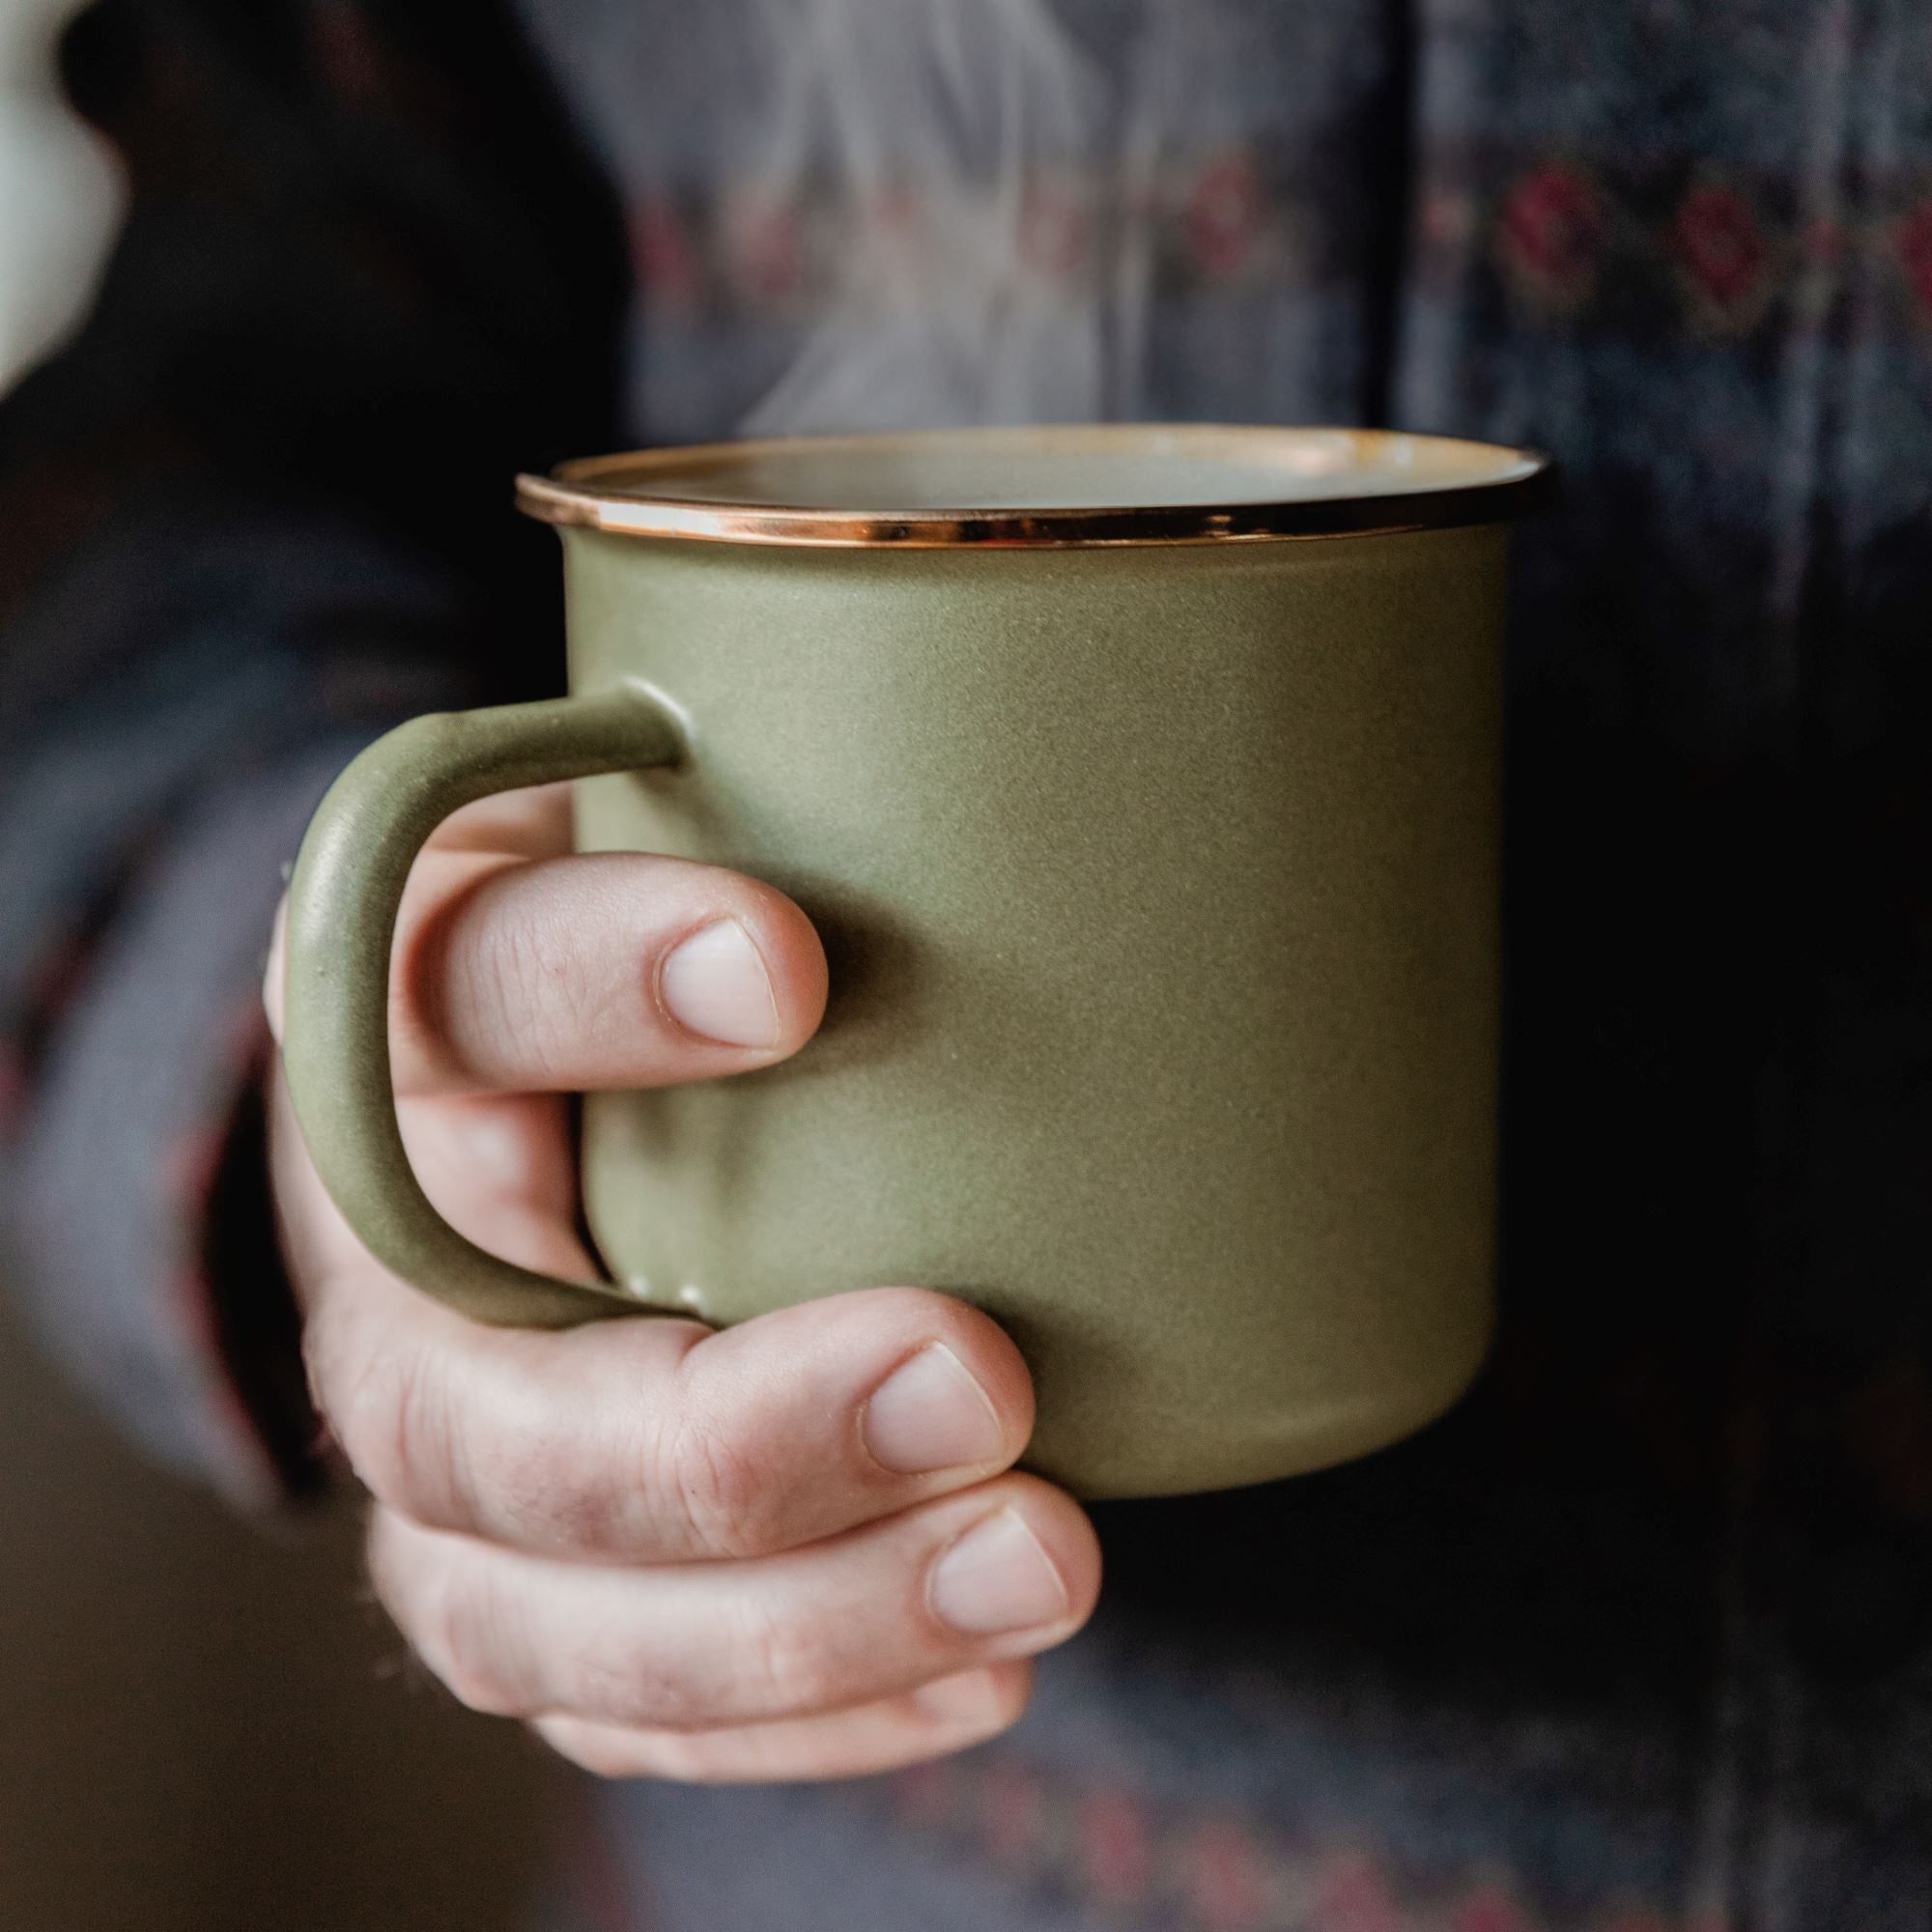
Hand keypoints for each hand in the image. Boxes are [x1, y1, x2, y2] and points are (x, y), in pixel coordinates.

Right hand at [264, 783, 1098, 1781]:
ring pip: (532, 1605)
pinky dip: (791, 1710)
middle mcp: (382, 1269)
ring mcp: (437, 1454)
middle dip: (724, 1430)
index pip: (439, 995)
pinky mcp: (510, 1576)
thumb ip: (795, 795)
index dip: (584, 986)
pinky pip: (609, 1699)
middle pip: (478, 1405)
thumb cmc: (632, 930)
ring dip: (791, 1620)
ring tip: (1036, 1564)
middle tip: (974, 1377)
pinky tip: (976, 1670)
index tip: (787, 965)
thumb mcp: (672, 813)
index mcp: (398, 1027)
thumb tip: (1081, 804)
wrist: (511, 1092)